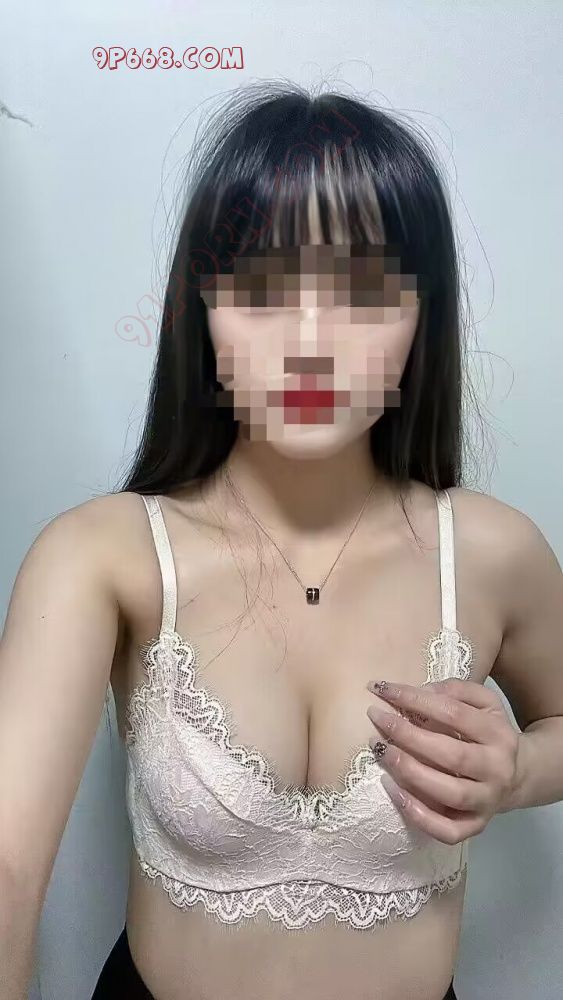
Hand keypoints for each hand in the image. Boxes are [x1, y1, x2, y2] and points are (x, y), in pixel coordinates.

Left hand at [366, 678, 520, 843]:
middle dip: (408, 735)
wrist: (518, 776)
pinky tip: (392, 790)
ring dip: (409, 772)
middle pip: (451, 755)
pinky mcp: (475, 826)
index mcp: (498, 734)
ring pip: (449, 794)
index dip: (415, 699)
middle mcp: (497, 769)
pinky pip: (446, 830)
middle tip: (377, 718)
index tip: (382, 689)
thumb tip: (421, 690)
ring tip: (381, 751)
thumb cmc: (489, 733)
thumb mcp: (484, 703)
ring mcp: (487, 801)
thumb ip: (456, 690)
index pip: (454, 713)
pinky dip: (417, 814)